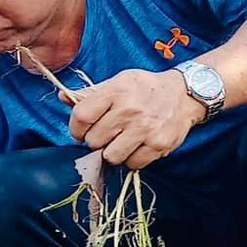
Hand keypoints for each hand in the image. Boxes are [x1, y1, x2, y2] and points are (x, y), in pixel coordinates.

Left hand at [68, 69, 202, 168]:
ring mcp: (145, 129)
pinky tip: (137, 146)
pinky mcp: (158, 144)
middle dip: (97, 140)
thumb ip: (90, 93)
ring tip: (121, 141)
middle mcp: (130, 110)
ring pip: (111, 156)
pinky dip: (132, 159)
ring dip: (113, 152)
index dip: (76, 129)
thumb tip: (62, 98)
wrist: (184, 94)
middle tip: (107, 134)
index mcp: (116, 91)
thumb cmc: (145, 88)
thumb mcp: (118, 82)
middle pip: (94, 141)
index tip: (81, 131)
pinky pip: (133, 164)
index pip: (81, 117)